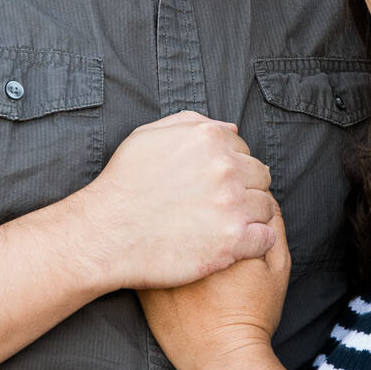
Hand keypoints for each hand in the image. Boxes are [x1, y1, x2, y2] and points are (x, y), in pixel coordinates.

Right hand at [80, 112, 274, 290]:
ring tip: (228, 227)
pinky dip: (257, 242)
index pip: (244, 151)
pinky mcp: (232, 241)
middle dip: (247, 190)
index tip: (217, 186)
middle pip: (260, 177)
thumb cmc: (122, 186)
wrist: (104, 234)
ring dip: (252, 216)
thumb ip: (191, 124)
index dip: (233, 169)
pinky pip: (265, 239)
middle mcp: (224, 168)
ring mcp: (230, 205)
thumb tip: (229, 129)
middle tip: (224, 208)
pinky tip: (236, 245)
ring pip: (266, 207)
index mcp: (208, 139)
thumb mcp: (147, 136)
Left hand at [140, 206, 291, 369]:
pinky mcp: (142, 280)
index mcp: (221, 231)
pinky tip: (168, 263)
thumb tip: (262, 197)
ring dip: (171, 227)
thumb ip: (273, 226)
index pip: (215, 194)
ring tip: (184, 243)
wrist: (222, 359)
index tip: (225, 215)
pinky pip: (144, 251)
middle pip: (184, 205)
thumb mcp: (277, 268)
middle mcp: (185, 241)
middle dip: (193, 208)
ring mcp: (158, 261)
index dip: (221, 201)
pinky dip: (155, 251)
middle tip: (205, 230)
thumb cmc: (253, 314)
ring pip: (161, 226)